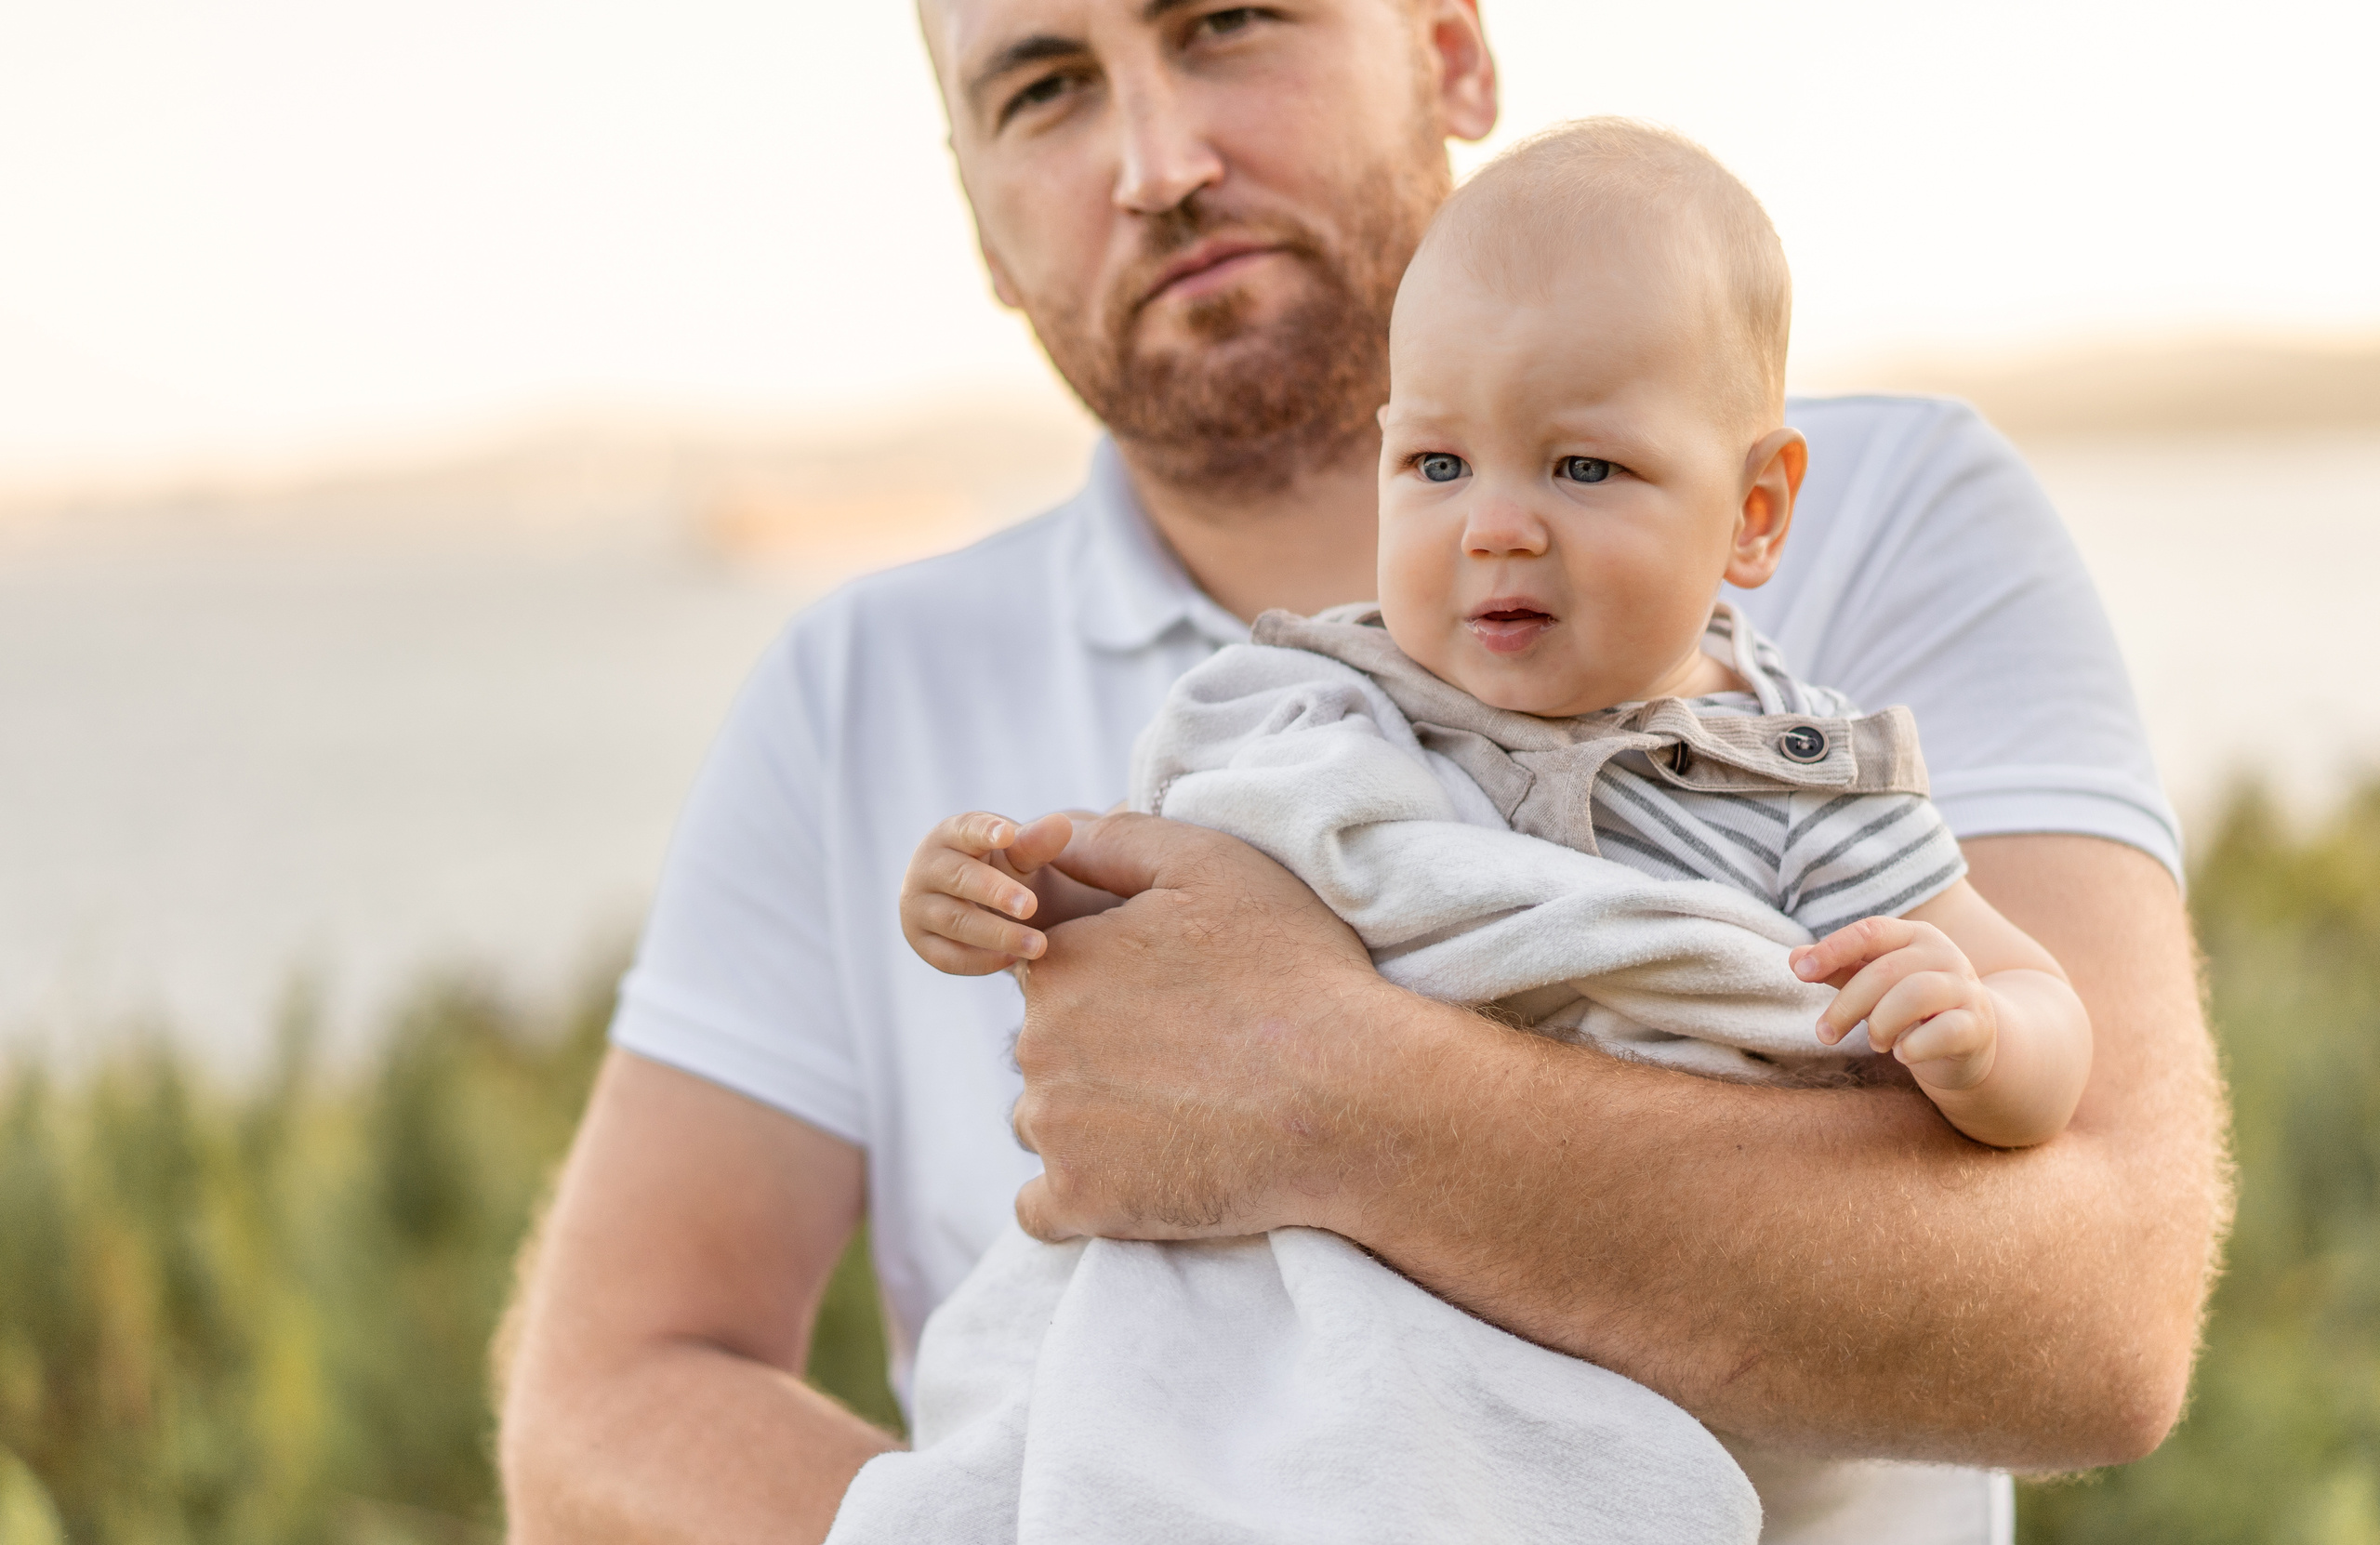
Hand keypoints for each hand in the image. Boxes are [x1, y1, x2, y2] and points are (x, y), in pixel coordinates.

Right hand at [898, 810, 1077, 974]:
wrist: (971, 900)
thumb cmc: (996, 866)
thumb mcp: (1016, 852)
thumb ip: (1036, 842)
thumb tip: (1061, 824)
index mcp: (949, 835)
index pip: (965, 829)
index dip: (984, 831)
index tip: (1008, 834)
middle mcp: (926, 868)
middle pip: (959, 879)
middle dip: (996, 893)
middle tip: (1031, 906)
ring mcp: (917, 906)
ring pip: (955, 922)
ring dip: (997, 935)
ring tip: (1038, 945)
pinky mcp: (920, 941)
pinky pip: (947, 956)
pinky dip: (980, 961)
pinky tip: (1014, 959)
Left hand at [1008, 812, 1390, 1242]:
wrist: (1354, 1097)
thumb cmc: (1291, 972)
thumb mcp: (1211, 866)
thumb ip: (1116, 841)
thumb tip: (1054, 835)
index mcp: (1059, 965)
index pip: (1047, 974)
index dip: (1105, 984)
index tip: (1165, 1003)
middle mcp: (1035, 1044)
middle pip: (1044, 1049)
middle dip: (1096, 1052)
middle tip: (1186, 1060)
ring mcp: (1054, 1128)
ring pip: (1045, 1124)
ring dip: (1089, 1124)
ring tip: (1178, 1117)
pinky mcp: (1082, 1202)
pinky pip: (1044, 1210)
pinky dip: (1081, 1197)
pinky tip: (1139, 1178)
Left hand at [1790, 916, 1997, 1090]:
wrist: (1969, 1039)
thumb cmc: (1910, 1006)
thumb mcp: (1873, 984)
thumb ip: (1838, 970)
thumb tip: (1795, 959)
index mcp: (1914, 936)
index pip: (1870, 931)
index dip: (1833, 949)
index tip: (1801, 973)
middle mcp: (1944, 954)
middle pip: (1885, 971)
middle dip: (1846, 1006)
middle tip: (1826, 1033)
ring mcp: (1965, 988)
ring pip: (1915, 995)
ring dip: (1881, 1024)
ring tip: (1874, 1043)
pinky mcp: (1978, 1025)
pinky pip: (1945, 1031)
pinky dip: (1914, 1046)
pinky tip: (1901, 1055)